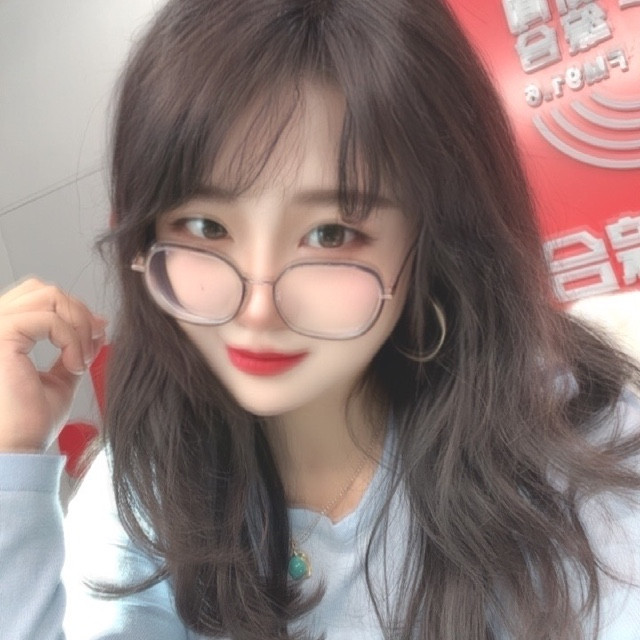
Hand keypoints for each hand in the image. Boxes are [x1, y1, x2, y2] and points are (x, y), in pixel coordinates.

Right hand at [0, 279, 105, 452]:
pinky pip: (49, 319)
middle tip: (92, 343)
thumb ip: (72, 348)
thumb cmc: (30, 422)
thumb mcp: (59, 377)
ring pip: (48, 296)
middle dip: (78, 312)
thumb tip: (99, 322)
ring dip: (77, 326)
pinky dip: (71, 339)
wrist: (17, 449)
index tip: (97, 335)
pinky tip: (75, 366)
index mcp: (2, 333)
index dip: (73, 310)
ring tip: (81, 359)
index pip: (38, 296)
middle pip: (43, 289)